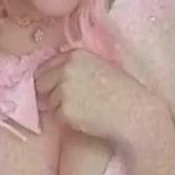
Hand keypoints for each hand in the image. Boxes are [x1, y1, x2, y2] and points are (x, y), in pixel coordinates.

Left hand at [34, 46, 163, 146]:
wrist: (134, 112)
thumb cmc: (121, 92)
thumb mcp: (97, 67)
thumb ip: (73, 68)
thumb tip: (46, 77)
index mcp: (75, 55)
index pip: (44, 67)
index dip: (48, 79)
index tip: (54, 88)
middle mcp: (66, 69)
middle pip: (40, 84)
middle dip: (48, 94)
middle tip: (68, 102)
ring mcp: (64, 89)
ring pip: (47, 102)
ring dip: (58, 107)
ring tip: (83, 109)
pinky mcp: (64, 109)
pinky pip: (55, 116)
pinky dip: (65, 119)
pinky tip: (84, 117)